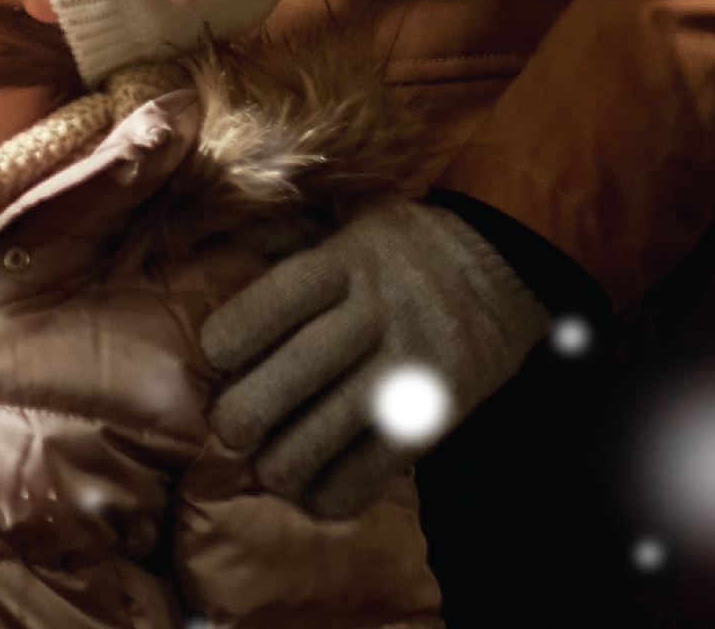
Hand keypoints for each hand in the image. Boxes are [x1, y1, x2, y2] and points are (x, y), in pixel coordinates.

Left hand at [202, 197, 549, 519]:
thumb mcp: (348, 217)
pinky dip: (349, 485)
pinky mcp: (443, 405)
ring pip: (345, 418)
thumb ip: (285, 235)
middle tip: (228, 429)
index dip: (242, 326)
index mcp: (349, 257)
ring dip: (296, 456)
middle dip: (257, 404)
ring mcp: (413, 360)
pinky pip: (389, 456)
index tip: (213, 353)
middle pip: (308, 363)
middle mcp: (379, 308)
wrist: (502, 260)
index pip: (287, 293)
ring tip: (269, 471)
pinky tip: (318, 497)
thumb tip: (212, 247)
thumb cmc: (404, 242)